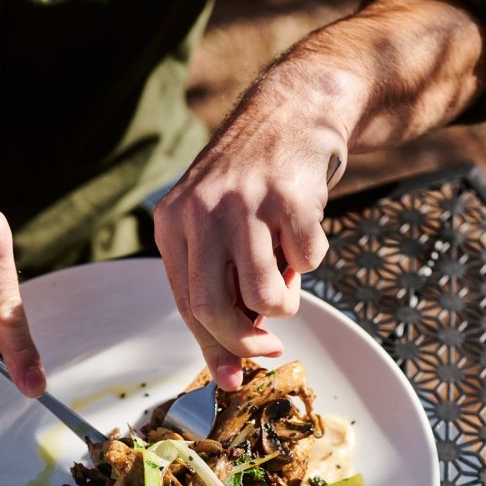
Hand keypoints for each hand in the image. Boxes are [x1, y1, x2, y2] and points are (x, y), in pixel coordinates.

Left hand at [154, 61, 346, 391]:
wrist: (292, 110)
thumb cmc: (254, 183)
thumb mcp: (218, 228)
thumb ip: (222, 287)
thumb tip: (231, 367)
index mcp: (173, 223)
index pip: (187, 305)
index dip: (213, 347)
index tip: (234, 376)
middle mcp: (200, 211)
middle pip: (214, 308)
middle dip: (246, 340)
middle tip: (271, 344)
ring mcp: (243, 202)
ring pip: (264, 294)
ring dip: (286, 301)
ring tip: (289, 274)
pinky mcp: (287, 196)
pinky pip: (306, 260)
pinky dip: (312, 258)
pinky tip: (303, 225)